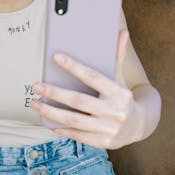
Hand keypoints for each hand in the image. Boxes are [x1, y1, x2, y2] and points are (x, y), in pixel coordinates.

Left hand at [29, 31, 142, 148]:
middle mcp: (115, 111)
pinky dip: (61, 128)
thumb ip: (117, 57)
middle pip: (79, 101)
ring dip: (51, 112)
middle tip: (36, 86)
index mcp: (120, 93)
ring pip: (74, 120)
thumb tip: (122, 32)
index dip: (74, 66)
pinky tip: (48, 122)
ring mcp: (108, 129)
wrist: (139, 125)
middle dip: (55, 93)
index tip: (56, 57)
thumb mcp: (121, 78)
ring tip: (35, 104)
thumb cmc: (122, 97)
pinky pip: (77, 135)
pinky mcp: (103, 142)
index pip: (93, 77)